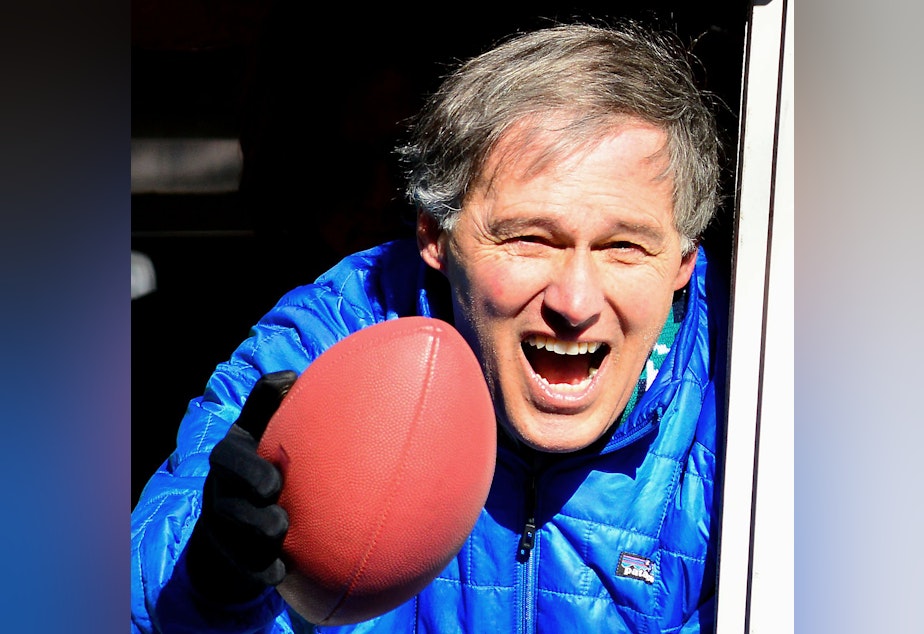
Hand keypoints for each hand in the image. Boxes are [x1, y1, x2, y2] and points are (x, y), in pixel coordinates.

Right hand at [186, 370, 297, 603]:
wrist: (230, 525)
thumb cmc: (257, 464)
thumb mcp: (257, 432)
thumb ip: (270, 403)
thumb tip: (294, 374)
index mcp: (230, 456)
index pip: (230, 455)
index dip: (248, 466)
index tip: (274, 478)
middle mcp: (220, 489)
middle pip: (230, 495)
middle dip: (252, 494)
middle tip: (276, 495)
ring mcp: (221, 525)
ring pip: (238, 531)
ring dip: (262, 531)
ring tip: (282, 530)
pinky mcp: (230, 556)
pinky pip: (247, 567)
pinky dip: (264, 570)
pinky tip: (283, 572)